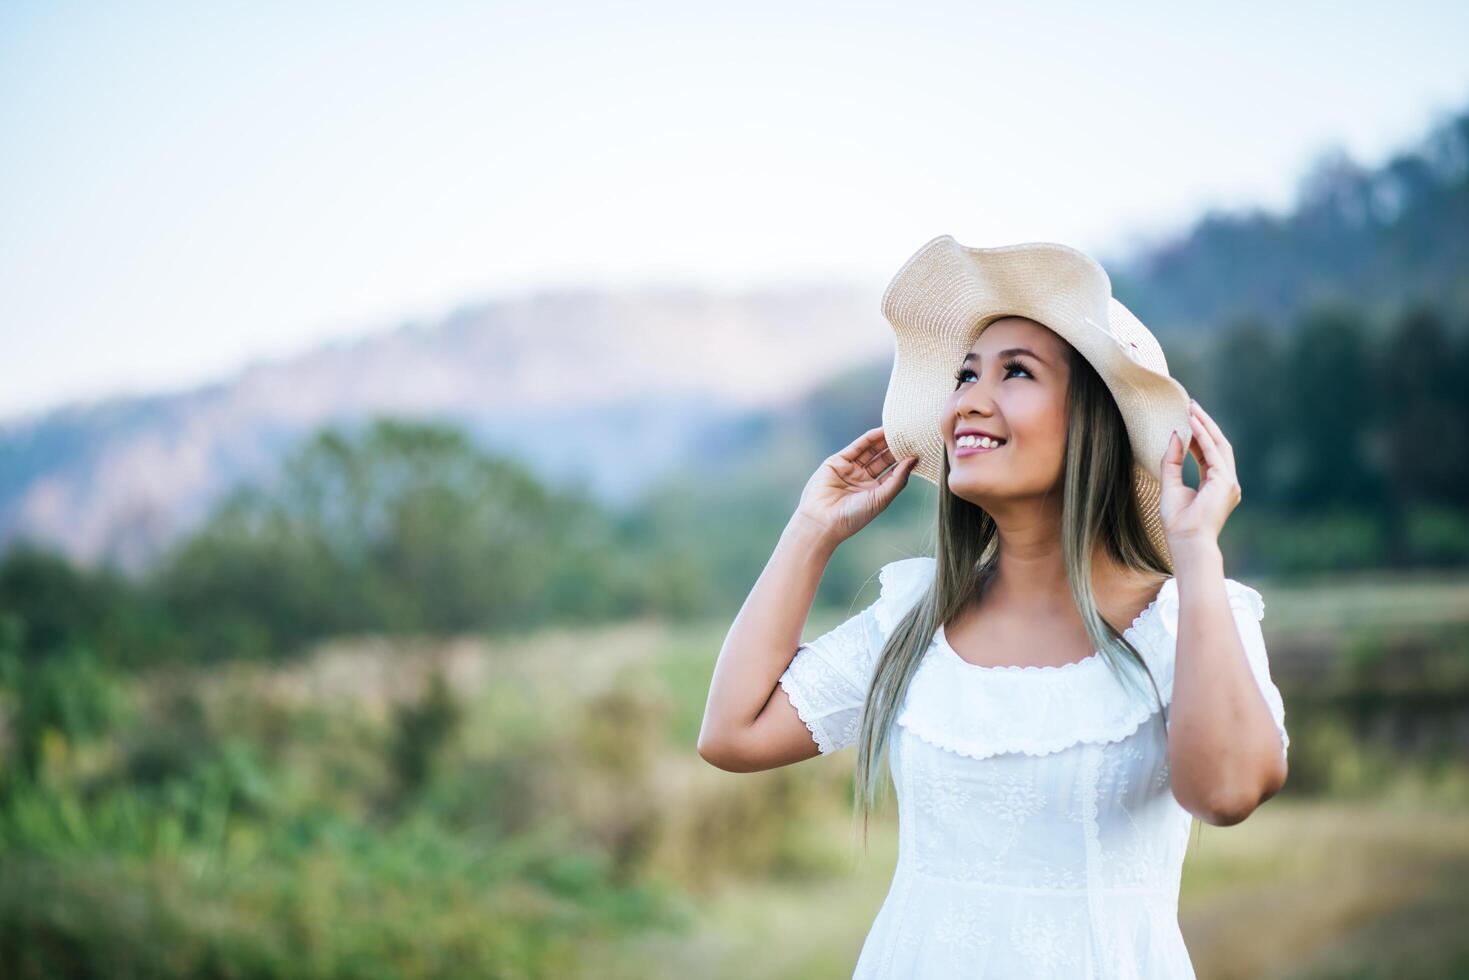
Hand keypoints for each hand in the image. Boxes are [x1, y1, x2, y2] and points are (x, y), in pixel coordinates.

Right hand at [795, 426, 918, 543]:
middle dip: (896, 448)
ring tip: (899, 430)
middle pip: (883, 459)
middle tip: (911, 436)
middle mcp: (863, 479)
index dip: (905, 462)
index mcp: (875, 492)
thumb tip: (913, 460)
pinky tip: (882, 431)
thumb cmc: (853, 516)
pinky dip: (869, 438)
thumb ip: (898, 479)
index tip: (920, 451)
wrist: (823, 521)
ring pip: (871, 451)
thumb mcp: (881, 499)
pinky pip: (857, 447)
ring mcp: (850, 470)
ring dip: (884, 441)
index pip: (893, 472)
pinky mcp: (838, 462)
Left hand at [1159, 399, 1240, 548]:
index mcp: (1216, 485)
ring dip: (1205, 426)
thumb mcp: (1170, 484)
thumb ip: (1172, 461)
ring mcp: (1229, 482)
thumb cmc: (1178, 520)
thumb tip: (1175, 435)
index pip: (1208, 454)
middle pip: (1217, 446)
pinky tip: (1192, 423)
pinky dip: (1203, 437)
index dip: (1198, 436)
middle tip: (1192, 405)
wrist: (1186, 539)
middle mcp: (1226, 482)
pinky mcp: (1225, 481)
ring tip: (1192, 408)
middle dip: (1205, 425)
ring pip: (1219, 445)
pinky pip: (1213, 453)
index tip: (1187, 419)